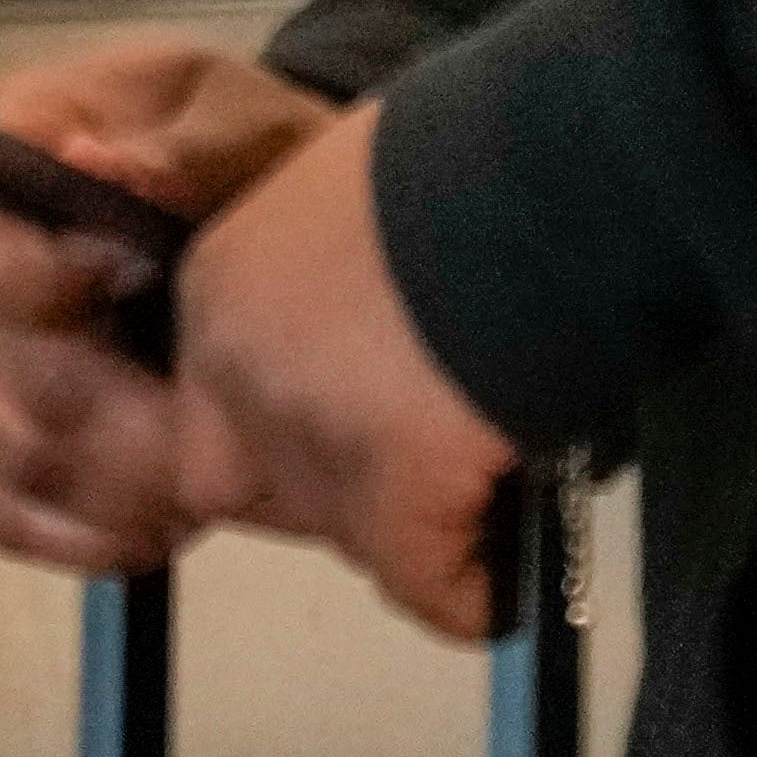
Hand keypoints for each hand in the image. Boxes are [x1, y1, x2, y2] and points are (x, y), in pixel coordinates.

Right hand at [0, 40, 330, 578]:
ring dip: (113, 470)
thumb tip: (98, 164)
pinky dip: (89, 530)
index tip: (129, 273)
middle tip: (200, 395)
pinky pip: (5, 518)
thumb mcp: (230, 116)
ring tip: (210, 454)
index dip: (20, 275)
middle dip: (94, 389)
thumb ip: (179, 139)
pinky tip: (169, 516)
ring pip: (0, 453)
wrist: (276, 227)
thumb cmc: (234, 156)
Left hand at [168, 97, 522, 639]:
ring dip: (409, 533)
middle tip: (409, 476)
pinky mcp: (392, 489)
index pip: (213, 403)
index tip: (358, 422)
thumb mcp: (350, 195)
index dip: (289, 426)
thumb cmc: (470, 160)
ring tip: (483, 502)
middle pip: (248, 485)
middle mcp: (237, 362)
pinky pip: (428, 586)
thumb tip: (368, 317)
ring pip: (341, 535)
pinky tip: (506, 582)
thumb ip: (324, 269)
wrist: (542, 173)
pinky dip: (471, 595)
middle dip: (324, 495)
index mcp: (221, 282)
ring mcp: (305, 432)